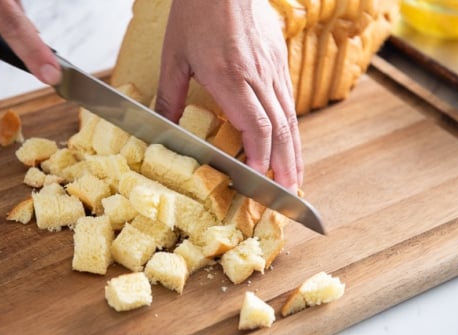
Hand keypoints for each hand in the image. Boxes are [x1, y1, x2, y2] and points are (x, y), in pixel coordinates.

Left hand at [155, 0, 302, 190]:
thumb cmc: (197, 12)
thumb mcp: (174, 56)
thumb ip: (170, 96)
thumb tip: (161, 127)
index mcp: (231, 78)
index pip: (257, 126)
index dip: (261, 156)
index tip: (259, 179)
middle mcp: (259, 77)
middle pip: (281, 129)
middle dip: (286, 164)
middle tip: (289, 193)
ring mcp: (273, 69)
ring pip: (290, 117)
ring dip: (294, 151)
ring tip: (296, 176)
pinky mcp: (279, 60)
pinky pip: (289, 100)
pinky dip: (292, 128)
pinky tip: (291, 141)